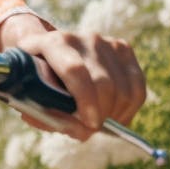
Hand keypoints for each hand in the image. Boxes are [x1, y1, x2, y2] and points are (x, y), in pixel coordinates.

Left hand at [0, 17, 146, 139]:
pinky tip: (114, 116)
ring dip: (115, 116)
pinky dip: (129, 110)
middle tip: (91, 130)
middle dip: (101, 115)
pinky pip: (137, 88)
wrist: (47, 54)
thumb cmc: (36, 81)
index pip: (74, 70)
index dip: (85, 100)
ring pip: (124, 90)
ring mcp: (104, 41)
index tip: (89, 125)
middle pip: (104, 83)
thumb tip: (81, 130)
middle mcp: (80, 37)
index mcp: (49, 44)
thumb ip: (50, 116)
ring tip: (99, 123)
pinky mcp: (122, 48)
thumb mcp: (31, 98)